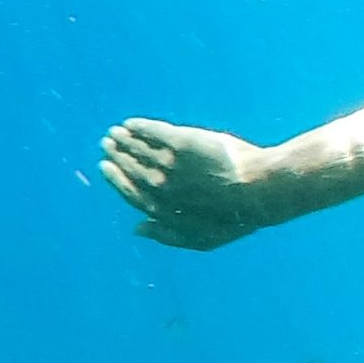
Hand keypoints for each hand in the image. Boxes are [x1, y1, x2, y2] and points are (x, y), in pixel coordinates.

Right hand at [99, 119, 272, 250]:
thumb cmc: (235, 218)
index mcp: (161, 209)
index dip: (115, 179)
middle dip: (117, 155)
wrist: (257, 189)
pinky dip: (139, 127)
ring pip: (138, 148)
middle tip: (108, 144)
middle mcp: (159, 185)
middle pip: (130, 167)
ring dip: (124, 139)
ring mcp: (169, 163)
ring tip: (117, 132)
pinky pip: (152, 132)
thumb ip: (167, 235)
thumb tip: (137, 229)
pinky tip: (132, 123)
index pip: (129, 192)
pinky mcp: (181, 142)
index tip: (106, 167)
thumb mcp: (201, 239)